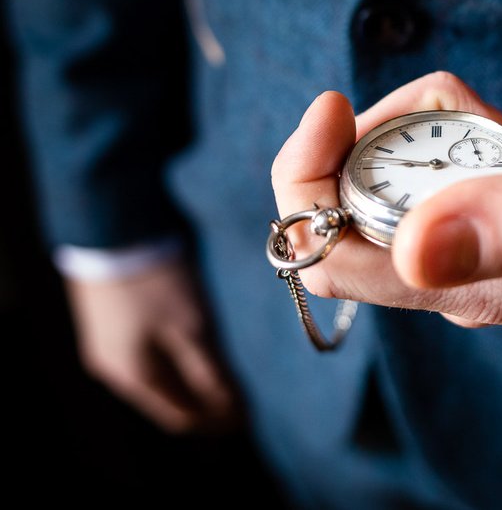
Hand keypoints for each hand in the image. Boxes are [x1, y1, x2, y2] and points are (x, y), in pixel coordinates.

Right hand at [64, 258, 241, 431]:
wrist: (112, 227)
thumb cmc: (158, 281)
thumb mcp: (193, 329)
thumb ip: (212, 374)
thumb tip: (235, 413)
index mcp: (136, 376)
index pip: (182, 416)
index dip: (217, 419)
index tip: (249, 415)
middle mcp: (115, 369)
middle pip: (168, 399)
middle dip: (205, 403)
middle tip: (241, 398)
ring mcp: (107, 345)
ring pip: (157, 378)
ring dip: (190, 382)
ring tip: (223, 375)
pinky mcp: (109, 321)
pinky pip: (146, 356)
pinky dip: (174, 362)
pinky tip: (193, 348)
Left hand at [271, 64, 501, 326]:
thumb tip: (413, 253)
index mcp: (487, 289)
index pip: (330, 260)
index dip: (306, 180)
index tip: (338, 104)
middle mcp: (467, 284)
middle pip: (338, 220)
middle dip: (368, 140)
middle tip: (450, 99)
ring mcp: (477, 254)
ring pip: (380, 186)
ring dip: (413, 126)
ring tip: (494, 111)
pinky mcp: (491, 220)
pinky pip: (421, 170)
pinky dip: (441, 125)